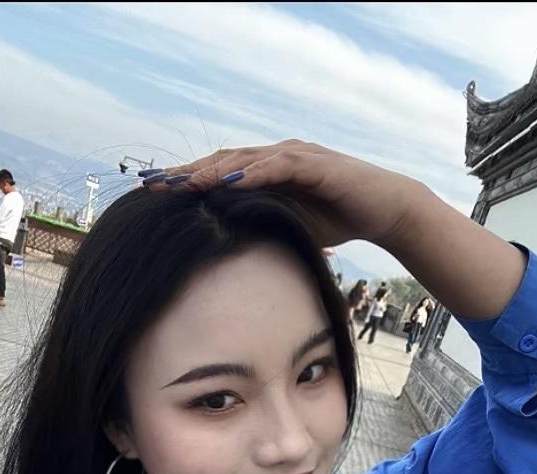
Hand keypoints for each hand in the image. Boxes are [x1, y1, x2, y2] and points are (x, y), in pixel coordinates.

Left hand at [150, 140, 424, 247]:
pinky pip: (279, 166)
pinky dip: (253, 173)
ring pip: (245, 159)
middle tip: (152, 185)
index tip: (154, 195)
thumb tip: (229, 253)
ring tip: (182, 184)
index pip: (218, 172)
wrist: (384, 209)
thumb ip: (261, 230)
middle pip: (222, 160)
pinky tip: (229, 181)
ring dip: (211, 170)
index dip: (186, 182)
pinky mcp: (316, 164)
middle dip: (186, 173)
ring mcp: (296, 156)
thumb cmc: (337, 220)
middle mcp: (276, 157)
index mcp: (266, 171)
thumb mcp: (290, 229)